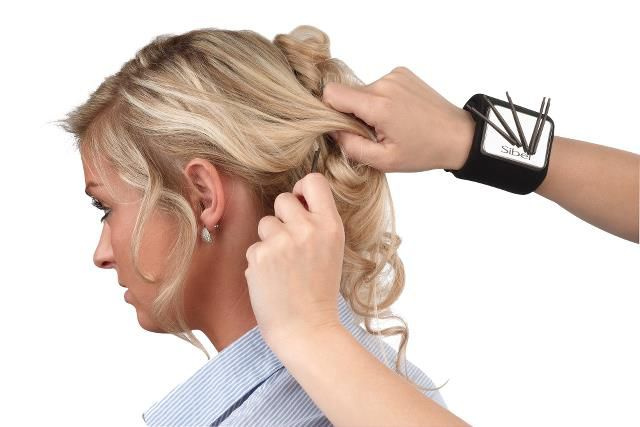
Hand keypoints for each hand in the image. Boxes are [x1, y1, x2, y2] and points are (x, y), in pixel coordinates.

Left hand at [244, 172, 344, 350]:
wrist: (307, 329)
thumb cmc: (319, 291)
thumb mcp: (332, 250)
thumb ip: (317, 223)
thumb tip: (296, 198)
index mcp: (330, 226)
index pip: (314, 181)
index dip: (303, 188)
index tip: (300, 203)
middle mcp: (307, 229)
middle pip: (283, 199)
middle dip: (282, 218)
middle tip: (290, 245)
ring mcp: (282, 242)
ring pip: (265, 223)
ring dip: (269, 241)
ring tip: (283, 267)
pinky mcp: (260, 256)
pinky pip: (254, 247)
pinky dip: (259, 262)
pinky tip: (272, 280)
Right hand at [321, 66, 475, 171]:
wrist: (457, 135)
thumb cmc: (424, 151)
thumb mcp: (384, 161)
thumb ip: (351, 146)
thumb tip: (332, 130)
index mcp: (378, 105)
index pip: (332, 93)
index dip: (330, 112)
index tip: (344, 128)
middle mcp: (385, 83)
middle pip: (347, 93)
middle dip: (352, 114)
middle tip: (374, 133)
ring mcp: (395, 75)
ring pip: (362, 90)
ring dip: (368, 108)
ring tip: (390, 125)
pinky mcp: (402, 72)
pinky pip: (377, 86)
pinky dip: (381, 100)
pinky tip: (398, 114)